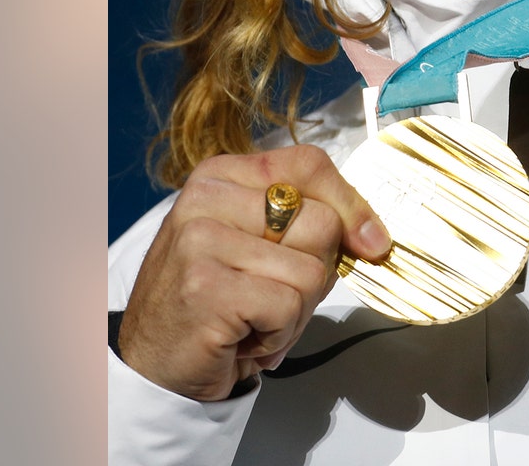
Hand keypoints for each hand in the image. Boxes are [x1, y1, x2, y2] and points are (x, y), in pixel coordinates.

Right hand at [115, 144, 392, 400]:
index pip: (309, 164)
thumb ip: (303, 224)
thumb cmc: (215, 304)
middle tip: (276, 297)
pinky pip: (288, 307)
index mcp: (221, 175)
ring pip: (311, 272)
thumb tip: (373, 235)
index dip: (351, 205)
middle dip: (317, 274)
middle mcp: (206, 197)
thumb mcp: (254, 245)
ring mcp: (201, 240)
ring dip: (296, 313)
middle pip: (322, 222)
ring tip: (256, 320)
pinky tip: (243, 337)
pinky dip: (277, 335)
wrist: (154, 364)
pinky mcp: (206, 285)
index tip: (370, 241)